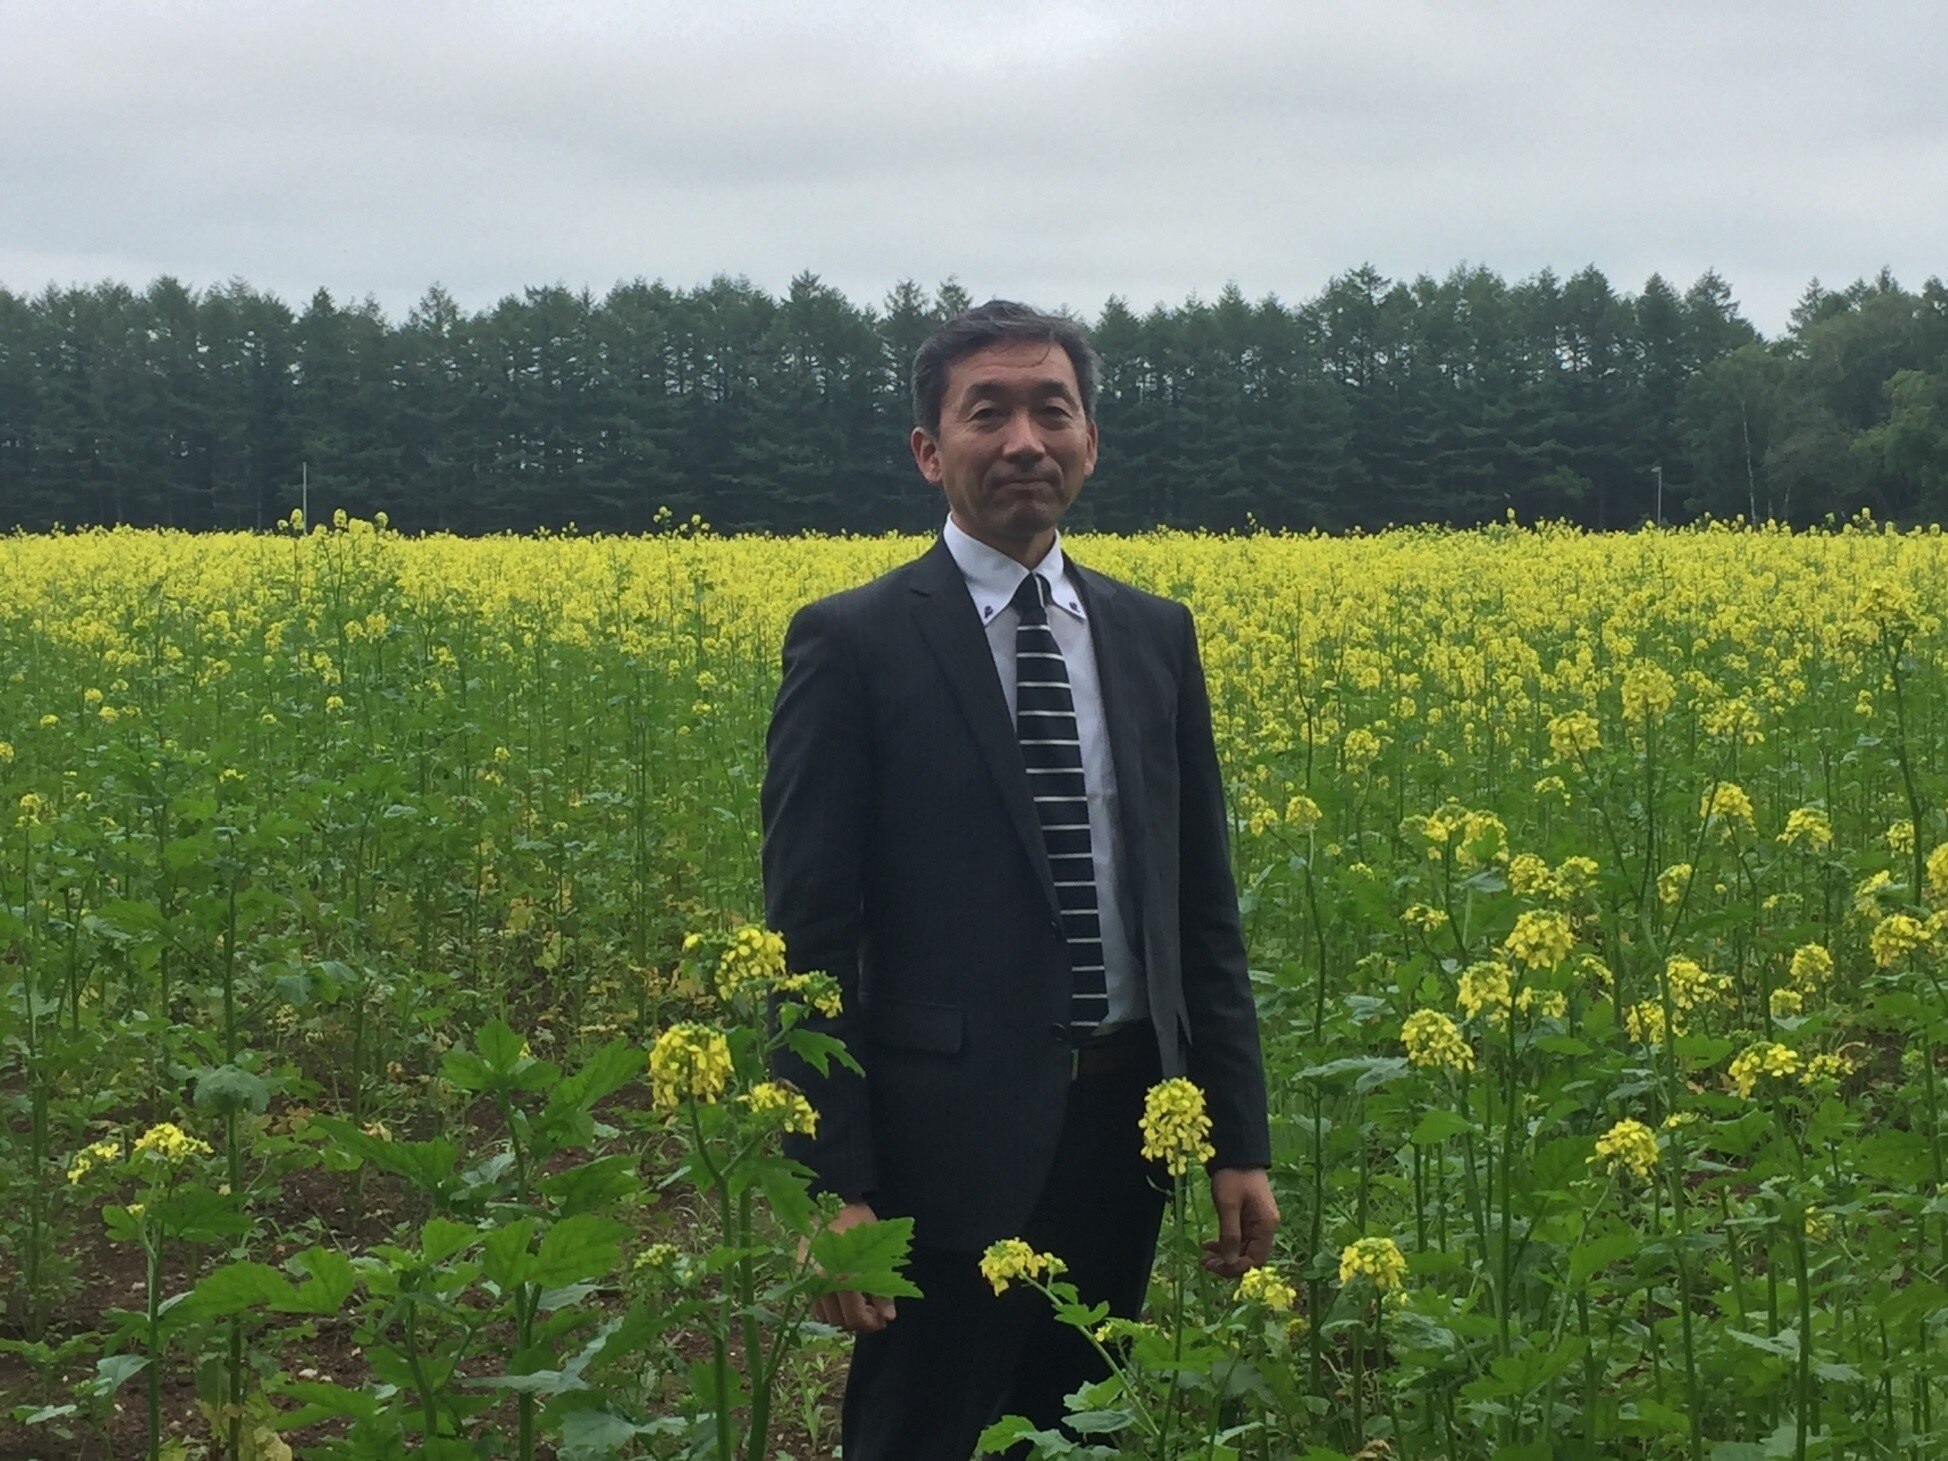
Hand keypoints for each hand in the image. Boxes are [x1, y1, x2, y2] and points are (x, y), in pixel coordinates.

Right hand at [804, 1201, 898, 1332]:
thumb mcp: (880, 1256)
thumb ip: (884, 1291)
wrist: (839, 1203)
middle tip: (873, 1313)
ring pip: (825, 1318)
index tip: (882, 1319)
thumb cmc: (863, 1227)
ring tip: (858, 1306)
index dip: (871, 1323)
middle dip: (859, 1322)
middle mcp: (822, 1282)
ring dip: (843, 1318)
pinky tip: (842, 1300)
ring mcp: (809, 1280)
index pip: (855, 1316)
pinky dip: (829, 1310)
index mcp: (842, 1277)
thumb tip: (888, 1318)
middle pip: (840, 1321)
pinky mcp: (802, 1276)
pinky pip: (814, 1306)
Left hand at [1203, 1166, 1278, 1276]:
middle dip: (1227, 1263)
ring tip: (1204, 1257)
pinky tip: (1208, 1245)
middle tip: (1205, 1263)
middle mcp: (1265, 1227)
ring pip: (1242, 1249)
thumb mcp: (1228, 1204)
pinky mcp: (1248, 1218)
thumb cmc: (1233, 1176)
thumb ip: (1230, 1234)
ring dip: (1224, 1255)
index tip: (1215, 1266)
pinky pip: (1238, 1238)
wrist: (1237, 1152)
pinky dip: (1224, 1243)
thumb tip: (1229, 1263)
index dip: (1236, 1267)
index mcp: (1266, 1226)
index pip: (1255, 1260)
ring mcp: (1257, 1223)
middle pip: (1249, 1256)